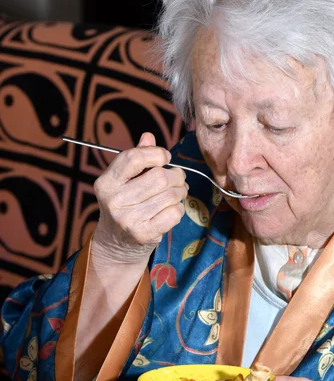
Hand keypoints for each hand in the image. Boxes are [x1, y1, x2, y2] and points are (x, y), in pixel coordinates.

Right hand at [92, 132, 187, 264]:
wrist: (116, 243)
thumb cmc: (125, 204)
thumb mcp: (124, 180)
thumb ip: (137, 158)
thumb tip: (148, 136)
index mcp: (106, 182)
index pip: (134, 157)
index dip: (156, 154)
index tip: (165, 157)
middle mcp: (114, 201)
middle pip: (159, 177)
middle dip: (176, 175)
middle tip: (178, 178)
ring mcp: (128, 220)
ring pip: (170, 195)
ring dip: (181, 191)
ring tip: (178, 192)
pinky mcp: (144, 234)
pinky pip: (175, 212)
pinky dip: (179, 208)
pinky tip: (172, 208)